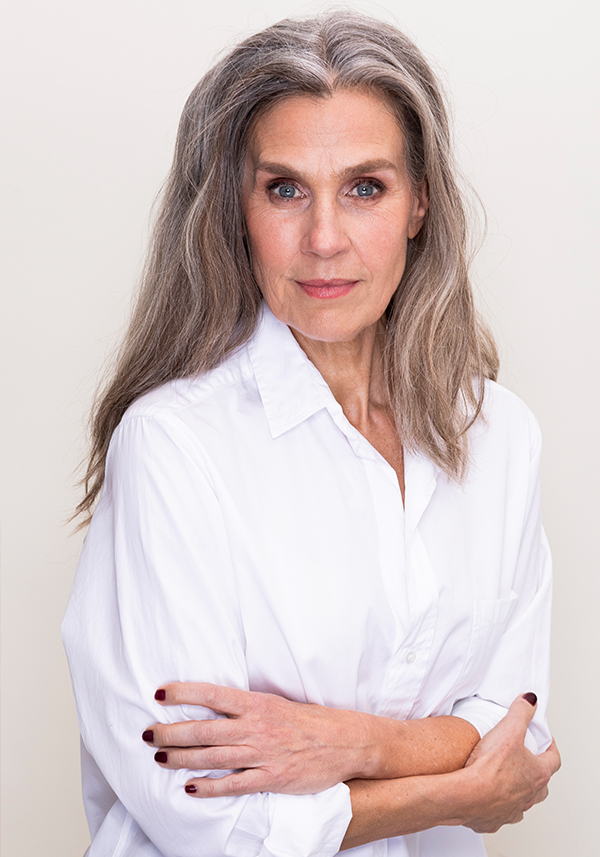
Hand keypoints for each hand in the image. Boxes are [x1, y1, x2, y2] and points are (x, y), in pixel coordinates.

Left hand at [143, 682, 374, 796]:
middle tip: (147, 733)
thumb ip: (245, 707)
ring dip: (182, 757)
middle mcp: (256, 726)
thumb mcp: (275, 704)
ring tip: (159, 757)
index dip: (184, 692)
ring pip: (213, 755)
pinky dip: (210, 786)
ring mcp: (263, 753)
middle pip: (204, 728)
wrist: (344, 741)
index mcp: (256, 703)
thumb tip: (213, 704)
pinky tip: (190, 787)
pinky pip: (235, 783)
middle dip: (171, 731)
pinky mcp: (271, 778)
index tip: (159, 693)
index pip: (212, 694)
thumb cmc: (307, 721)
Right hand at [460, 694, 560, 832]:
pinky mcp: (494, 820)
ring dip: (518, 791)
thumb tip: (530, 700)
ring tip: (506, 778)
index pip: (554, 759)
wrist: (466, 795)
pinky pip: (500, 814)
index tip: (544, 739)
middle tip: (525, 759)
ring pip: (523, 802)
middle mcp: (529, 796)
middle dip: (536, 772)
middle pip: (541, 785)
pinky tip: (486, 796)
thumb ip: (521, 712)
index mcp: (537, 774)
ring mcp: (512, 810)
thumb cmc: (489, 767)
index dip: (550, 746)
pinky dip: (497, 805)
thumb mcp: (508, 729)